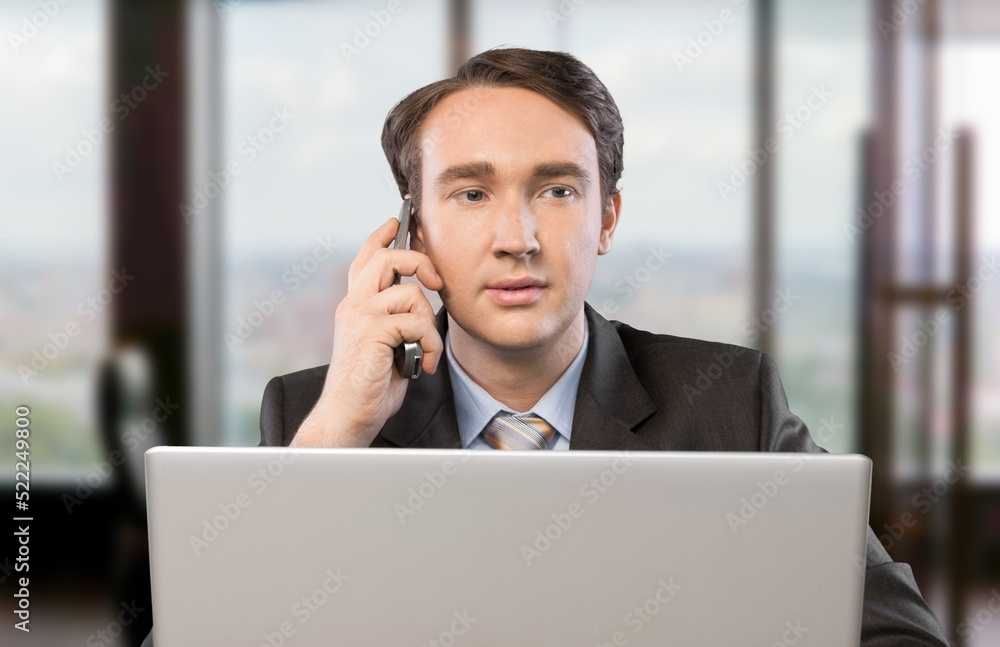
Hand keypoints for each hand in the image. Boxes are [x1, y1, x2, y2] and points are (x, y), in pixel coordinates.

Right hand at [291, 216, 444, 446]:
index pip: (366, 258)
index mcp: (355, 305)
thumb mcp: (387, 344)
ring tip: (425, 351)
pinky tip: (422, 364)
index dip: (381, 236)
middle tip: (437, 282)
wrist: (348, 416)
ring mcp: (360, 316)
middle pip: (386, 257)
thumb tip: (423, 302)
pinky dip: (428, 345)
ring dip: (428, 325)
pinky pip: (416, 322)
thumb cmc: (371, 386)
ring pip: (410, 293)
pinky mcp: (371, 332)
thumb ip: (396, 319)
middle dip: (419, 260)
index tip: (397, 220)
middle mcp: (353, 305)